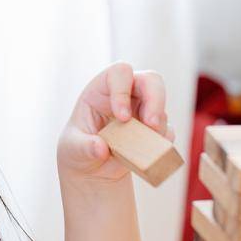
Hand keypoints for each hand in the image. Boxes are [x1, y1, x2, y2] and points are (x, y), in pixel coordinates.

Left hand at [57, 62, 174, 183]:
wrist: (91, 168)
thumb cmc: (77, 149)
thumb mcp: (73, 148)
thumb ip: (84, 147)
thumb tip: (101, 149)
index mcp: (102, 89)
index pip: (119, 73)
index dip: (123, 91)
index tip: (122, 117)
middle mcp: (125, 94)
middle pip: (150, 80)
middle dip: (155, 100)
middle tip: (151, 125)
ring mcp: (141, 109)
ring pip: (161, 105)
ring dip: (158, 125)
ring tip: (144, 145)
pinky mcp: (152, 128)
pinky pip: (166, 129)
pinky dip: (161, 141)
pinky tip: (147, 153)